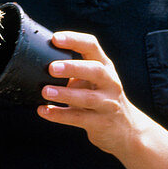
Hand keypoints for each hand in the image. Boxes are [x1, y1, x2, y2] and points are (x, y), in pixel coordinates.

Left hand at [37, 31, 140, 155]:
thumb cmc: (102, 99)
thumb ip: (74, 72)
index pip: (92, 46)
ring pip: (87, 97)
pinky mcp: (101, 123)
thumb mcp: (94, 81)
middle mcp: (110, 83)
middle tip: (51, 68)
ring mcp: (107, 104)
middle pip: (95, 70)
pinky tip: (44, 111)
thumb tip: (40, 64)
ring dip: (64, 94)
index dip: (74, 40)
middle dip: (73, 68)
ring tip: (45, 91)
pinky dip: (59, 115)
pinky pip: (78, 118)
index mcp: (105, 67)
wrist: (127, 130)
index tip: (55, 38)